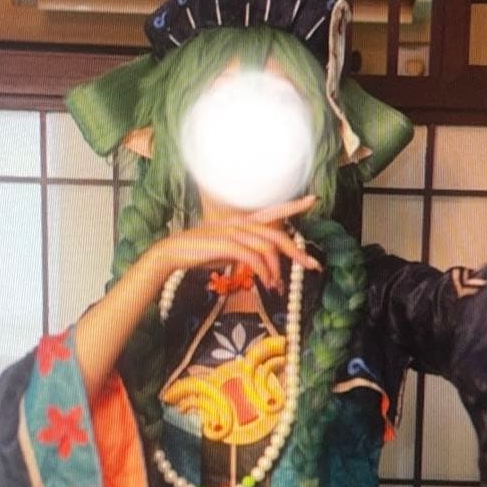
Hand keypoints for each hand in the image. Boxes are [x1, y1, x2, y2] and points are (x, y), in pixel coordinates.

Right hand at [156, 194, 321, 291]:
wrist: (173, 253)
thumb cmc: (200, 252)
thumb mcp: (228, 248)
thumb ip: (246, 249)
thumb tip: (263, 262)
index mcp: (243, 221)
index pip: (273, 210)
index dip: (293, 205)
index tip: (313, 200)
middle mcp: (241, 223)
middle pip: (278, 234)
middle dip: (298, 251)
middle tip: (313, 265)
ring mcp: (234, 232)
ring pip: (268, 248)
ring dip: (277, 270)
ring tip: (277, 286)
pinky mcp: (227, 245)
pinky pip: (254, 258)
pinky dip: (264, 273)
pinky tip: (265, 284)